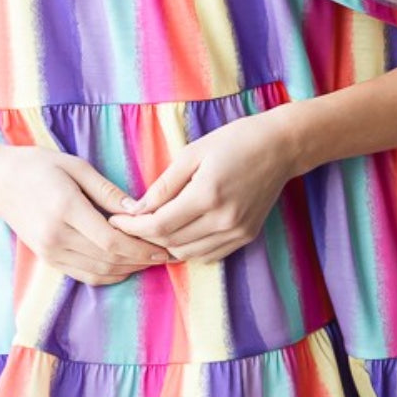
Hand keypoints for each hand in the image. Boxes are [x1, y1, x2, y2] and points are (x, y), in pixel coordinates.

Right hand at [0, 145, 171, 286]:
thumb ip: (107, 190)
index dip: (141, 248)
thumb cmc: (39, 166)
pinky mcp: (49, 259)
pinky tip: (126, 265)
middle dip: (141, 260)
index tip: (163, 245)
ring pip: (99, 272)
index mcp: (65, 209)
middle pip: (109, 259)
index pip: (111, 240)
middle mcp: (56, 236)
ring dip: (128, 269)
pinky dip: (110, 274)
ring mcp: (50, 251)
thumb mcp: (76, 166)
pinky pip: (85, 275)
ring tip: (151, 260)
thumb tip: (139, 210)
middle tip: (166, 253)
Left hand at [106, 112, 291, 263]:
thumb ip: (164, 185)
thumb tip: (137, 208)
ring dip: (165, 245)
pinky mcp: (246, 237)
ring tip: (151, 228)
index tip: (115, 219)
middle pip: (170, 243)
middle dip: (144, 236)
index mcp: (207, 195)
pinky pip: (208, 255)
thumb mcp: (193, 153)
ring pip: (187, 254)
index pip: (159, 225)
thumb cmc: (234, 141)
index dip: (132, 226)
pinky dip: (188, 249)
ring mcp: (237, 232)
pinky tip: (179, 233)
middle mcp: (224, 220)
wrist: (280, 147)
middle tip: (128, 223)